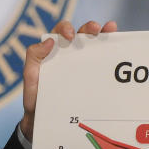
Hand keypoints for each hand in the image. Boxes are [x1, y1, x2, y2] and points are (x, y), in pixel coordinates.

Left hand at [20, 20, 116, 140]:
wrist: (46, 122)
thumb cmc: (36, 98)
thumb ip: (33, 57)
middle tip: (95, 29)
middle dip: (89, 27)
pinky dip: (112, 50)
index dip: (66, 28)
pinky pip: (104, 62)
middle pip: (82, 33)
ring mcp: (84, 65)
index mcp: (54, 51)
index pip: (61, 32)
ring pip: (95, 44)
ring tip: (110, 29)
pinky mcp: (94, 77)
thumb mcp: (31, 77)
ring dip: (104, 32)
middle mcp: (70, 54)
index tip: (70, 36)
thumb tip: (50, 41)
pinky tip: (118, 45)